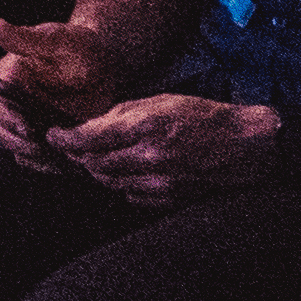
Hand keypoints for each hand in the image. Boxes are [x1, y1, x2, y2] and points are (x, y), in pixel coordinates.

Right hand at [0, 17, 121, 171]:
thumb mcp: (60, 40)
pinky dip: (49, 165)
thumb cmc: (81, 48)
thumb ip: (29, 37)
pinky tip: (69, 160)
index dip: (6, 118)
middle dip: (19, 143)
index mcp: (9, 77)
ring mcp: (30, 122)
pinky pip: (38, 160)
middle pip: (1, 131)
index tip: (27, 128)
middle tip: (45, 147)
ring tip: (61, 156)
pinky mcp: (46, 138)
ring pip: (17, 150)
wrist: (106, 67)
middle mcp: (13, 102)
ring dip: (35, 157)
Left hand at [36, 92, 286, 206]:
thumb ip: (120, 115)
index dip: (64, 139)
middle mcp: (151, 158)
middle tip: (73, 147)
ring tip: (99, 158)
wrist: (247, 146)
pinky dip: (123, 185)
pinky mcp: (172, 199)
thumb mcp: (159, 101)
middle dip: (79, 156)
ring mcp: (163, 183)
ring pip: (111, 183)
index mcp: (145, 127)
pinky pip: (132, 196)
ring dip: (99, 171)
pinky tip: (127, 172)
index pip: (89, 139)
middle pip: (94, 164)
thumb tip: (88, 128)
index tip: (53, 136)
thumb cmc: (203, 117)